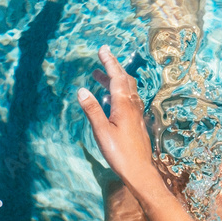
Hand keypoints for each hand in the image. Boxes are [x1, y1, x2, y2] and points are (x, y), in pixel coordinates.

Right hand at [77, 46, 163, 193]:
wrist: (140, 171)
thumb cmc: (120, 153)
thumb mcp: (101, 131)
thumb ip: (92, 110)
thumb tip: (82, 90)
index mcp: (124, 105)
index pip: (116, 77)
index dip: (109, 62)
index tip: (103, 49)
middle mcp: (132, 105)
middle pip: (124, 80)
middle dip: (113, 66)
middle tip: (102, 56)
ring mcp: (136, 113)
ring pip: (127, 89)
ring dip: (114, 79)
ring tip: (97, 75)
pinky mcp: (136, 121)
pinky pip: (128, 99)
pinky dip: (118, 91)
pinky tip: (109, 97)